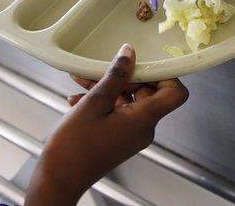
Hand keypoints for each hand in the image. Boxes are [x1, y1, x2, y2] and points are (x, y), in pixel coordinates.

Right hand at [26, 44, 188, 204]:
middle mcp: (143, 129)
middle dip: (125, 77)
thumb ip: (116, 76)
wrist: (58, 180)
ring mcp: (131, 135)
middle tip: (102, 69)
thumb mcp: (95, 102)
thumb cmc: (74, 147)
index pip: (175, 93)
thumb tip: (130, 54)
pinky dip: (103, 102)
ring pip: (129, 101)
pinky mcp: (118, 139)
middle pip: (149, 92)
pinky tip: (78, 98)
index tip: (143, 63)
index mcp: (144, 120)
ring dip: (108, 88)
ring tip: (83, 81)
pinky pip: (118, 113)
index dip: (164, 75)